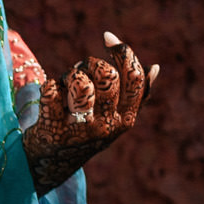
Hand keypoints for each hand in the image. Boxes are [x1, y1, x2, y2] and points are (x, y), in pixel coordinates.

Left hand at [24, 32, 154, 193]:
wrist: (48, 166)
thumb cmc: (83, 134)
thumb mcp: (113, 119)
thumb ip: (135, 97)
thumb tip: (155, 67)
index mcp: (126, 120)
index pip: (135, 78)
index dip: (122, 51)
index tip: (106, 37)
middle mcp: (108, 126)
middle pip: (108, 75)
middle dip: (91, 64)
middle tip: (79, 71)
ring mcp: (81, 129)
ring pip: (80, 81)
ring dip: (70, 74)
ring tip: (65, 83)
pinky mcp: (54, 130)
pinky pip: (51, 90)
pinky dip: (49, 87)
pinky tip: (50, 98)